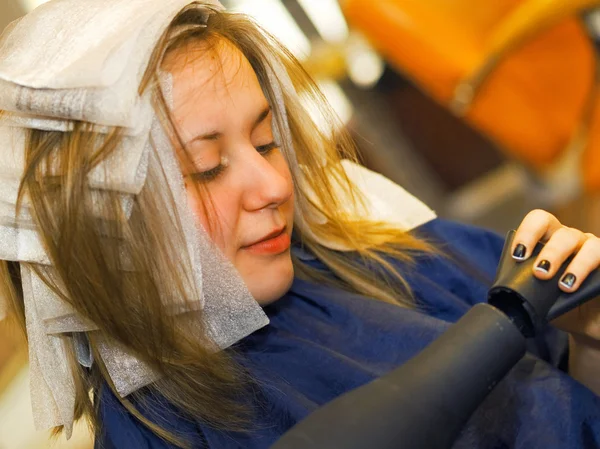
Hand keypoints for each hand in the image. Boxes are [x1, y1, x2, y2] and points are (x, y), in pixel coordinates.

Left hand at [511, 209, 599, 342]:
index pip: (539, 221)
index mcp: (550, 239)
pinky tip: (580, 286)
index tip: (518, 255)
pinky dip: (591, 271)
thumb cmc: (556, 303)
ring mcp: (594, 251)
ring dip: (577, 265)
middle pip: (563, 235)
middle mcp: (574, 240)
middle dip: (550, 253)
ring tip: (564, 286)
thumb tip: (510, 289)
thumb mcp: (537, 294)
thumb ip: (525, 284)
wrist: (583, 323)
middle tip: (540, 274)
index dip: (528, 233)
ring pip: (591, 246)